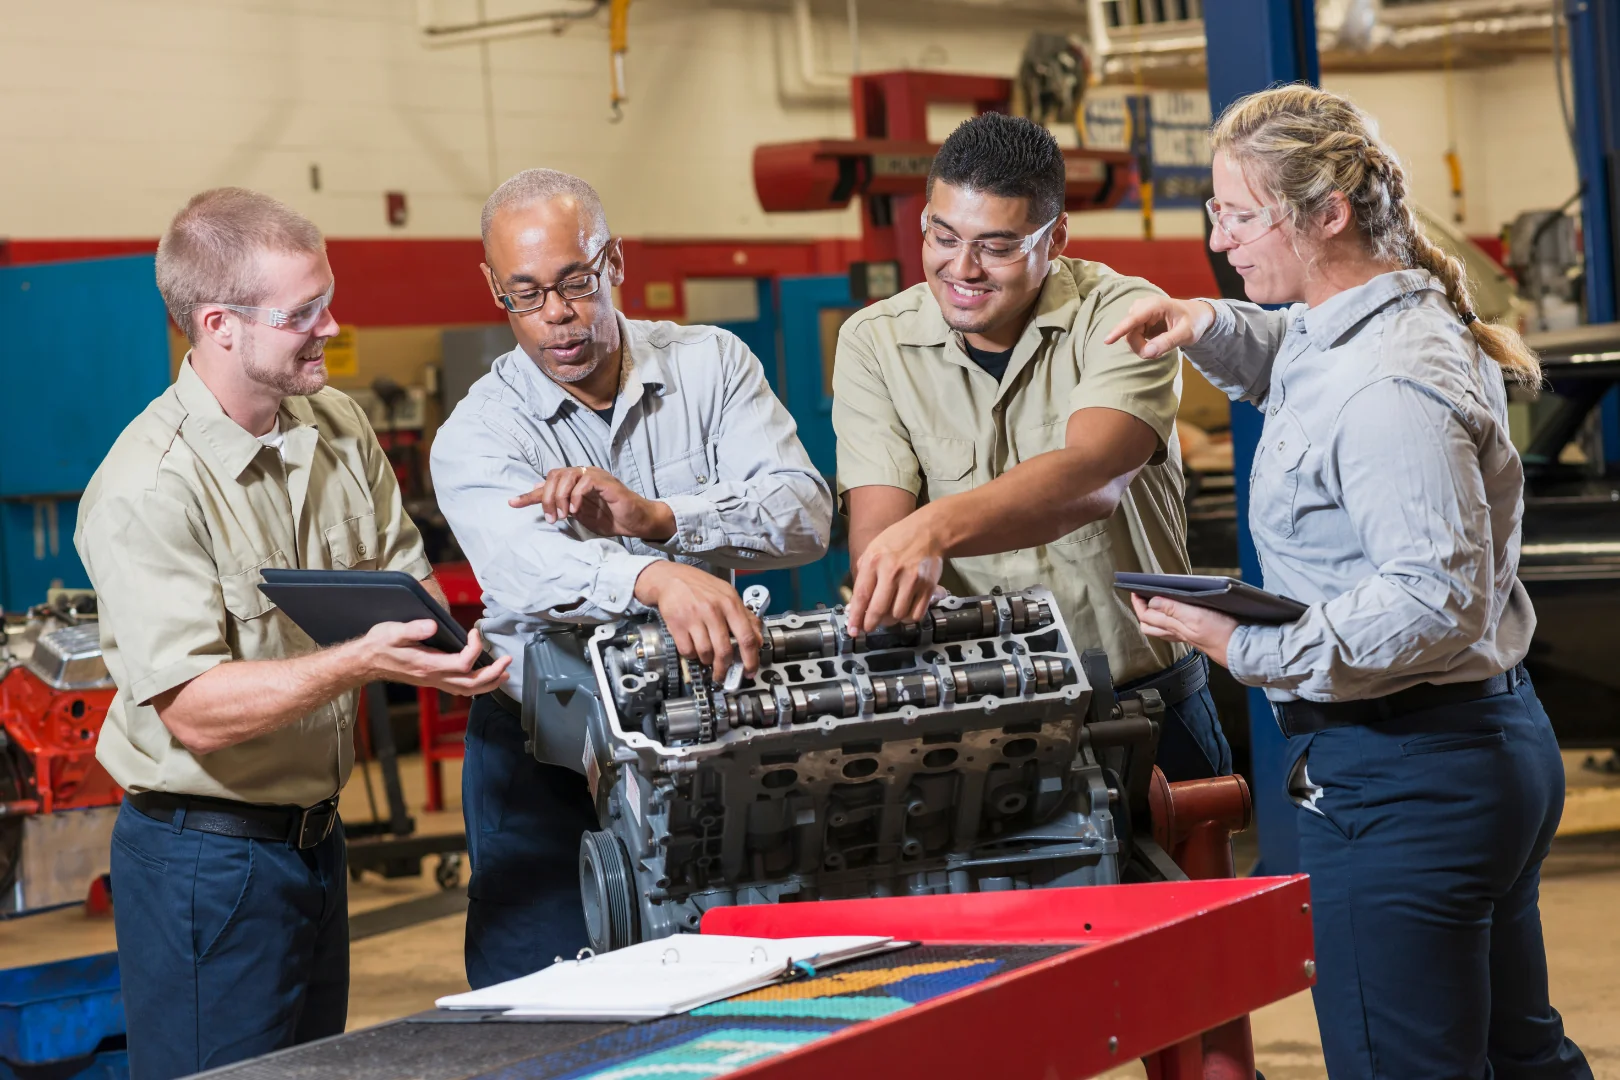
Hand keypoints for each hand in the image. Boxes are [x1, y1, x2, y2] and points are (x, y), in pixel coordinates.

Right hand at [351, 620, 510, 695]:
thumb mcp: (392, 632)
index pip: (462, 663)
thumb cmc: (379, 645)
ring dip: (489, 682)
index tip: (474, 632)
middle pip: (471, 684)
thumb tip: (432, 625)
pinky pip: (460, 688)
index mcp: (427, 665)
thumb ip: (412, 629)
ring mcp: (434, 681)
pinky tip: (484, 676)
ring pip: (468, 690)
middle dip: (493, 673)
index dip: (474, 648)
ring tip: (505, 672)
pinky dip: (477, 685)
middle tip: (507, 660)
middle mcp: (433, 677)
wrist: (366, 661)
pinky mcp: (433, 680)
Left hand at [510, 466, 675, 540]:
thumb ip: (560, 505)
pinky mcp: (606, 482)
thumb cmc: (610, 517)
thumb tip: (538, 498)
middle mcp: (582, 474)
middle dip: (546, 498)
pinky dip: (576, 496)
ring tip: (562, 516)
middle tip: (550, 518)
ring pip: (566, 476)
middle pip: (553, 476)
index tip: (512, 503)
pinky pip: (585, 482)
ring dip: (559, 498)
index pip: (547, 482)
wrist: (636, 521)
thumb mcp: (578, 514)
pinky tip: (575, 511)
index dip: (529, 494)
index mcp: (574, 481)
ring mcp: (594, 476)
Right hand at [634, 562, 761, 678]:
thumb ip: (745, 617)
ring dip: (707, 660)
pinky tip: (693, 647)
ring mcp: (694, 617)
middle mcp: (713, 610)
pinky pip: (687, 650)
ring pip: (705, 653)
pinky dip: (691, 655)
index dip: (750, 659)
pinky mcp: (676, 624)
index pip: (746, 637)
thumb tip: (758, 639)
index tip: (749, 670)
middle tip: (723, 673)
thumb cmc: (701, 587)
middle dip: (725, 668)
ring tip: (706, 655)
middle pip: (724, 650)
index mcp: (730, 603)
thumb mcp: (728, 595)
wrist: (672, 578)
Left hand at [847, 509, 946, 632]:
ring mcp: (912, 580)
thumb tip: (854, 605)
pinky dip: (908, 618)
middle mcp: (892, 572)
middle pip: (878, 609)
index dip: (856, 617)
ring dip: (891, 620)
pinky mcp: (928, 587)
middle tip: (869, 627)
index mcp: (874, 562)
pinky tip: (904, 611)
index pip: (861, 596)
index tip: (853, 631)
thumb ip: (863, 575)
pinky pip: (915, 614)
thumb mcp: (873, 550)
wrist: (928, 533)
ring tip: (888, 614)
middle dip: (871, 624)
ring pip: (897, 615)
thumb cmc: (897, 542)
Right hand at [1103, 297, 1217, 359]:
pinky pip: (1133, 337)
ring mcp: (1139, 314)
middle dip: (1141, 346)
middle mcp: (1143, 306)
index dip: (1119, 330)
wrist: (1195, 315)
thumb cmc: (1193, 322)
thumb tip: (1148, 353)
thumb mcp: (1186, 333)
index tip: (1107, 341)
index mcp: (1155, 305)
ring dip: (1142, 346)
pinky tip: (1155, 341)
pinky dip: (1142, 344)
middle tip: (1158, 353)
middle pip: (1130, 332)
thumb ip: (1168, 342)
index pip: (1133, 319)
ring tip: (1161, 345)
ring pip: (1130, 336)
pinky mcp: (1138, 321)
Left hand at [1130, 593, 1237, 668]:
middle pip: (1150, 625)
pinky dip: (1169, 620)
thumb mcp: (1196, 616)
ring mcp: (1186, 636)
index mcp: (1175, 627)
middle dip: (1142, 611)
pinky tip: (1176, 615)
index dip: (1138, 604)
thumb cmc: (1222, 634)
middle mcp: (1177, 633)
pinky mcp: (1196, 636)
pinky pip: (1175, 630)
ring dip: (1154, 616)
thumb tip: (1152, 602)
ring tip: (1154, 603)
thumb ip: (1173, 609)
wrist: (1240, 650)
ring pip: (1161, 628)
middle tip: (1142, 597)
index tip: (1135, 591)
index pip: (1147, 616)